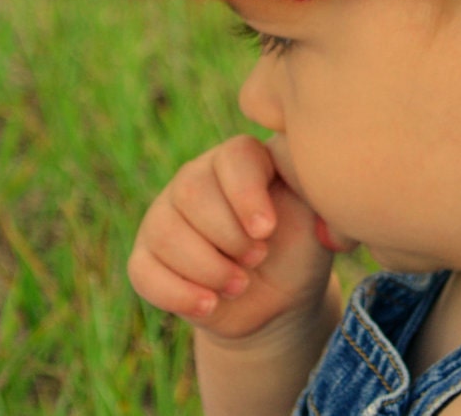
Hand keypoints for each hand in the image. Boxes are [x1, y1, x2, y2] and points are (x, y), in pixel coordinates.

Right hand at [128, 134, 335, 341]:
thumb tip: (313, 165)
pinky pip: (143, 270)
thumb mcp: (317, 212)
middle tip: (258, 257)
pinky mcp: (147, 255)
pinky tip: (209, 304)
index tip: (267, 230)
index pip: (233, 156)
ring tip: (240, 284)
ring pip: (164, 231)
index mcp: (242, 158)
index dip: (246, 195)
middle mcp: (198, 176)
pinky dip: (178, 293)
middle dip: (227, 235)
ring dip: (206, 267)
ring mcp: (165, 214)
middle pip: (191, 191)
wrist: (278, 298)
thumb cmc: (301, 245)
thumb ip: (312, 182)